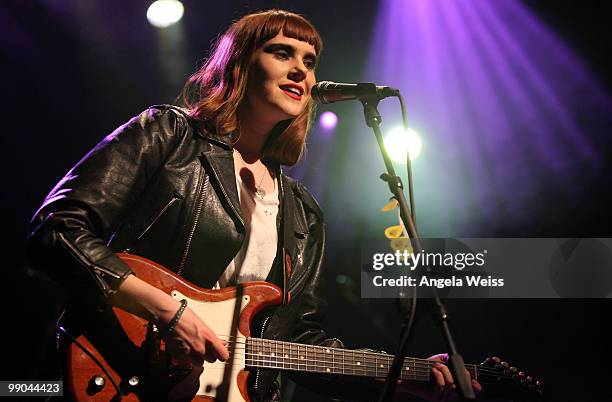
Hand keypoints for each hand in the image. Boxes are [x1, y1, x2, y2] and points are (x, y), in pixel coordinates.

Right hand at [109, 274, 228, 365]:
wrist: (168, 315)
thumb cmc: (184, 315)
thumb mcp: (203, 324)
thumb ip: (212, 337)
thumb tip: (221, 343)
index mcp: (209, 337)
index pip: (223, 356)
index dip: (222, 355)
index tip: (220, 353)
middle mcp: (200, 347)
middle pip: (212, 360)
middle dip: (209, 354)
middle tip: (204, 347)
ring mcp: (190, 352)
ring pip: (200, 363)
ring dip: (198, 357)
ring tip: (193, 347)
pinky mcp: (179, 356)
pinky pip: (187, 362)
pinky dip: (186, 358)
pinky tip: (184, 348)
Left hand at [426, 353, 481, 400]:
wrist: (408, 375)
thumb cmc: (421, 369)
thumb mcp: (437, 362)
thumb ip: (446, 360)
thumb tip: (452, 357)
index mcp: (451, 388)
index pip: (466, 389)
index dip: (473, 386)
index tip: (476, 382)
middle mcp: (448, 395)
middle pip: (462, 385)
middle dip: (457, 371)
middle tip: (447, 365)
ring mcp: (442, 397)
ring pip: (451, 383)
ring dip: (444, 370)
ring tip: (436, 366)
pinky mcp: (434, 397)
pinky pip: (442, 384)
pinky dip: (438, 373)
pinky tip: (432, 370)